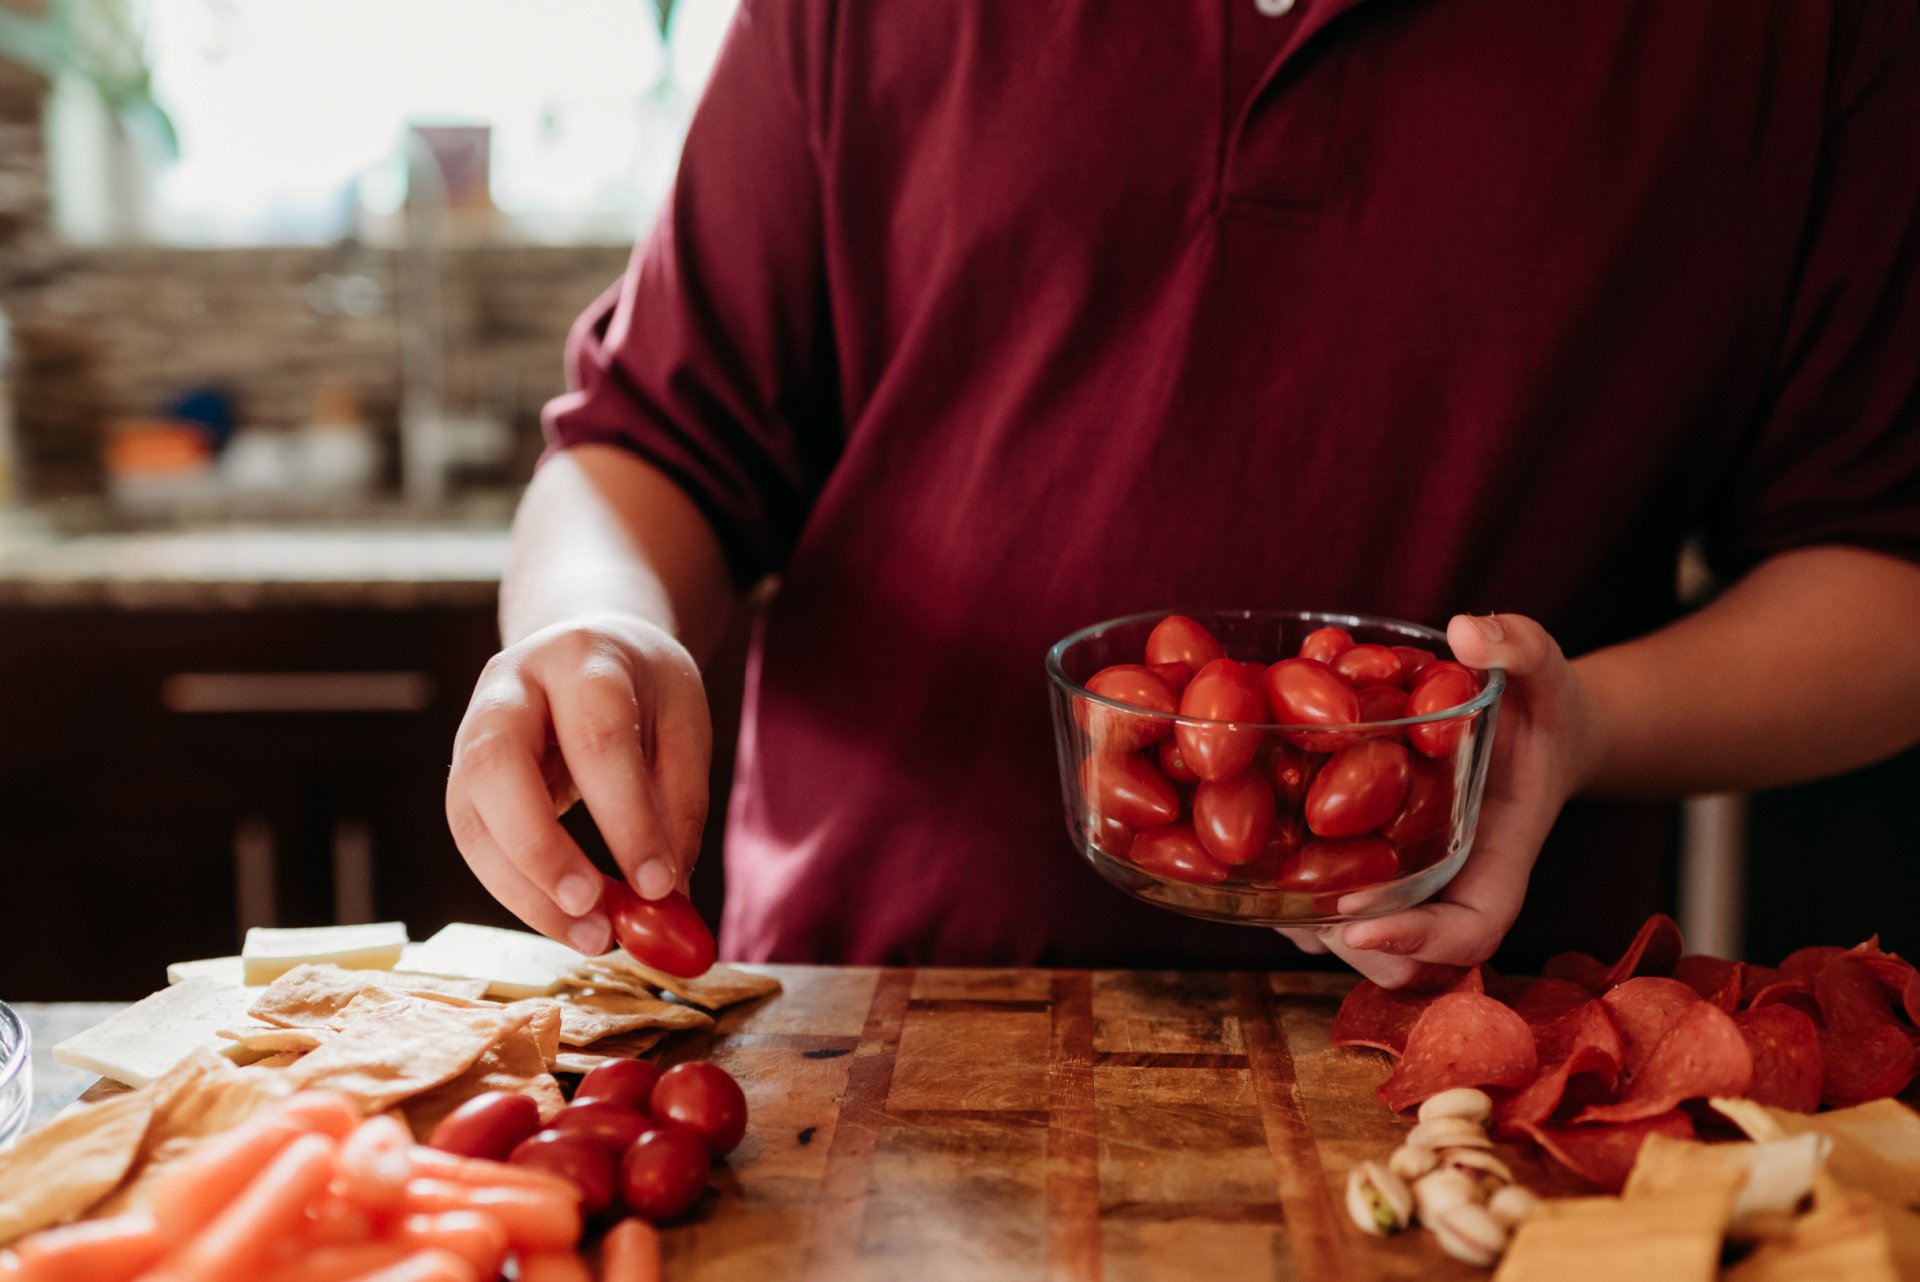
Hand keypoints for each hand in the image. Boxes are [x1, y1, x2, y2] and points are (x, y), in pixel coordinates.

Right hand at [446, 612, 712, 953]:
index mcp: (581, 658)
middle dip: (542, 851)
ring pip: (471, 814)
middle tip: (594, 911)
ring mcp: (474, 729)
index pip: (596, 738)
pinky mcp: (463, 776)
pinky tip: (564, 919)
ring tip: (589, 936)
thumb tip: (668, 897)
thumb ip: (678, 805)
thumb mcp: (681, 724)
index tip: (658, 885)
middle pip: (499, 766)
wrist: (587, 645)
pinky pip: (474, 840)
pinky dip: (517, 890)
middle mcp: (511, 686)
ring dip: (525, 890)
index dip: (625, 817)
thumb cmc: (641, 690)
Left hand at [1278, 613, 1604, 986]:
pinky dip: (1293, 893)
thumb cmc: (1543, 703)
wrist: (1529, 727)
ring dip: (1310, 929)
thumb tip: (1466, 631)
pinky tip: (1246, 858)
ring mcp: (1412, 884)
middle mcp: (1453, 884)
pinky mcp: (1374, 864)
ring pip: (1360, 944)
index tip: (1361, 923)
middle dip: (1349, 948)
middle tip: (1292, 912)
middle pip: (1408, 960)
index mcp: (1501, 856)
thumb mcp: (1543, 666)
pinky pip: (1331, 901)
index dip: (1420, 940)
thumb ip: (1520, 645)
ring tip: (1260, 889)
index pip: (1474, 928)